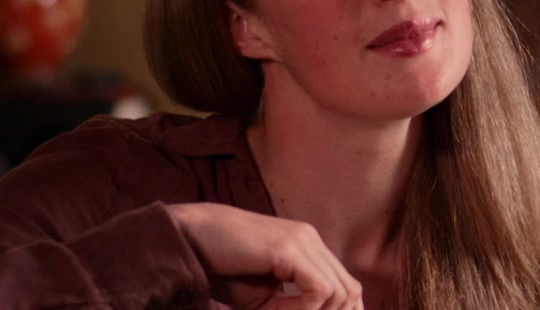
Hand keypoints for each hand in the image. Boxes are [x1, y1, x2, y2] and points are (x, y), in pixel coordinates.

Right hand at [166, 203, 362, 309]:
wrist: (190, 236)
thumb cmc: (221, 268)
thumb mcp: (262, 298)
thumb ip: (290, 307)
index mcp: (310, 249)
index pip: (346, 286)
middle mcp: (312, 241)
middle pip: (350, 291)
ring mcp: (303, 241)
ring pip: (339, 292)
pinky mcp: (289, 249)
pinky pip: (319, 290)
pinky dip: (304, 309)